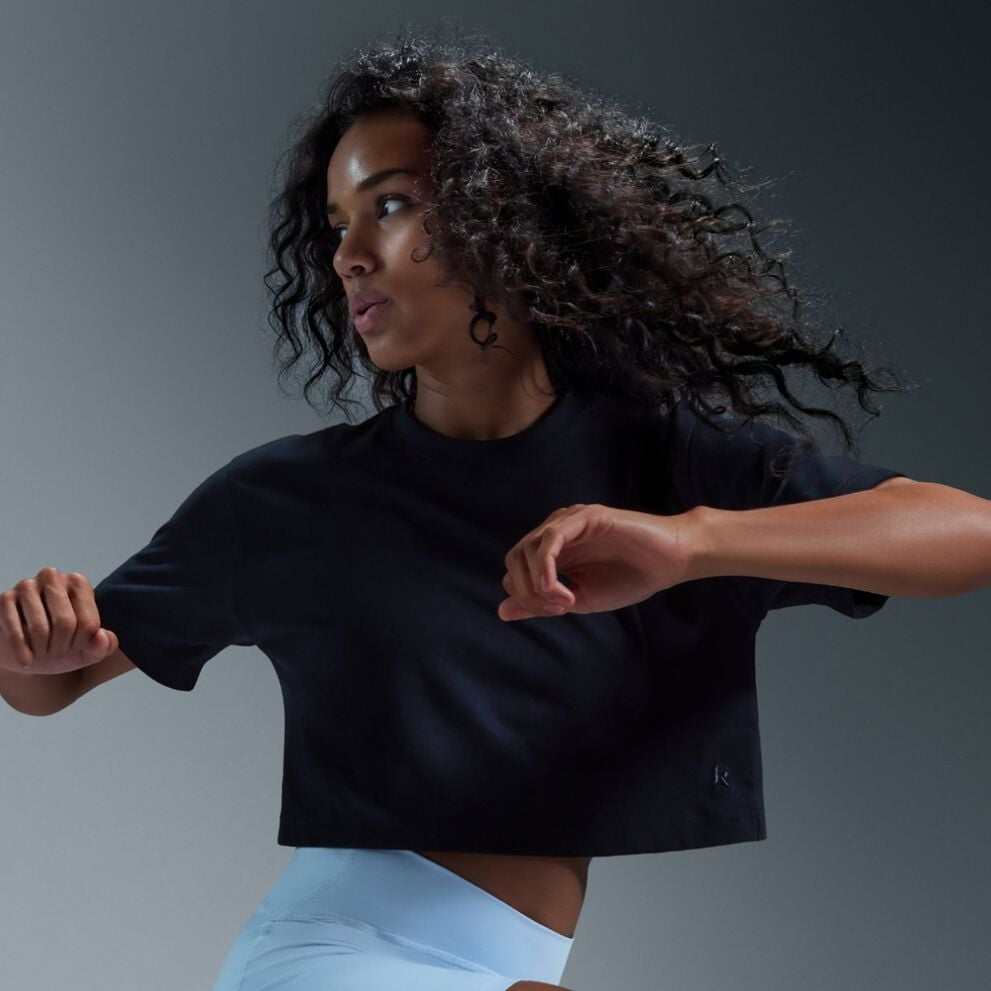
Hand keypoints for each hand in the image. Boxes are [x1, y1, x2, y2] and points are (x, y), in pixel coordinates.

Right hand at [0, 567, 118, 674]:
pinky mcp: (5, 599)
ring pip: (40, 628)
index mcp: (78, 583)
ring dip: (42, 650)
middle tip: (56, 652)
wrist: (23, 652)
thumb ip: (103, 647)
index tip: (74, 647)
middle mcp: (53, 577)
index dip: (82, 644)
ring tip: (41, 652)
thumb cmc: (59, 645)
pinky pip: (16, 632)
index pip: (89, 623)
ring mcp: (27, 586)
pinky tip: (26, 660)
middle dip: (61, 648)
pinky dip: (23, 653)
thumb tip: (103, 638)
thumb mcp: (85, 651)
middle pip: (65, 623)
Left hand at [497, 503, 697, 621]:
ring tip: (564, 600)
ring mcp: (569, 521)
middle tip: (557, 609)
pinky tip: (562, 589)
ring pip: (527, 549)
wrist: (669, 563)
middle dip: (527, 591)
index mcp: (552, 550)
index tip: (557, 612)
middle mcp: (555, 532)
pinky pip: (550, 539)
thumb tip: (502, 611)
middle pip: (513, 558)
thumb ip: (540, 602)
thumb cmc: (630, 578)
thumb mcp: (579, 599)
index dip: (526, 596)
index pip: (515, 570)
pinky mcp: (585, 517)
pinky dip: (547, 569)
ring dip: (537, 583)